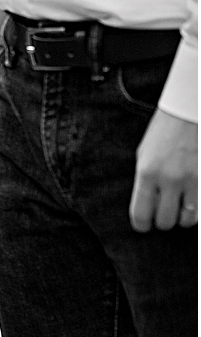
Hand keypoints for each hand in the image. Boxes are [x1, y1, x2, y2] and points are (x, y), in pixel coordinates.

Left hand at [129, 109, 197, 231]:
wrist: (189, 111)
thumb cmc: (164, 131)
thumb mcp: (144, 155)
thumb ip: (145, 181)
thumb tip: (146, 206)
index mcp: (147, 173)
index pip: (141, 214)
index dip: (142, 225)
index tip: (144, 226)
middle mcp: (170, 179)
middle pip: (165, 221)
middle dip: (163, 221)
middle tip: (164, 214)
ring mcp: (193, 179)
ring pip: (188, 219)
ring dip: (183, 217)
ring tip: (181, 208)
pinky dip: (198, 209)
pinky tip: (193, 201)